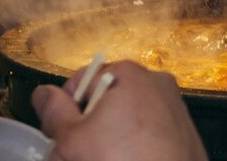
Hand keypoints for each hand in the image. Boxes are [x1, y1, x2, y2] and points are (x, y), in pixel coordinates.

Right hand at [33, 60, 205, 160]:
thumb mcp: (73, 139)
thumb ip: (54, 113)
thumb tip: (42, 94)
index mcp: (127, 73)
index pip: (81, 81)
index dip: (65, 110)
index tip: (62, 136)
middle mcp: (155, 82)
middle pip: (105, 100)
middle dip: (89, 127)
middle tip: (81, 154)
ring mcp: (173, 106)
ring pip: (127, 119)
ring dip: (111, 139)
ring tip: (104, 159)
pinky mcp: (184, 132)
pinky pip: (149, 133)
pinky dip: (136, 147)